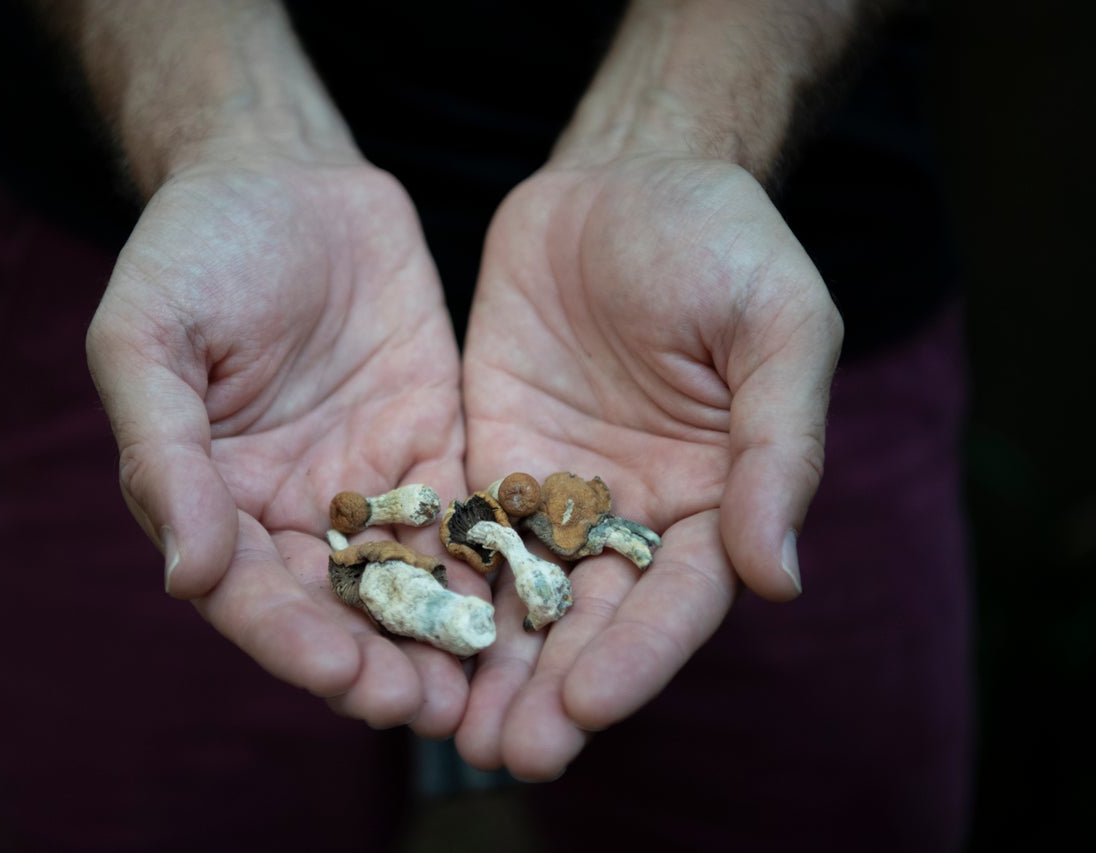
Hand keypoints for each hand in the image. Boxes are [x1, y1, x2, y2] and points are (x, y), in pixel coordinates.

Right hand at [86, 158, 474, 734]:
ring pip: (407, 583)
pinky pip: (465, 518)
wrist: (285, 176)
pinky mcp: (435, 447)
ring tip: (489, 689)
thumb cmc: (195, 251)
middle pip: (336, 610)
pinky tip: (532, 606)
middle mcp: (294, 511)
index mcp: (217, 499)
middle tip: (431, 709)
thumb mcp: (149, 337)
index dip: (293, 642)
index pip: (253, 595)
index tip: (343, 677)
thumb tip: (186, 573)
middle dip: (379, 663)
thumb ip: (164, 451)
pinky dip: (492, 568)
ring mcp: (369, 484)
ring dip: (441, 639)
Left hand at [456, 157, 841, 777]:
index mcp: (716, 496)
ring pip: (525, 596)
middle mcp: (634, 513)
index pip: (680, 597)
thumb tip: (780, 578)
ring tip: (457, 732)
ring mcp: (557, 492)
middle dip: (556, 688)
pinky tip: (405, 638)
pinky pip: (463, 533)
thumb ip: (780, 448)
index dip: (640, 655)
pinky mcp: (491, 458)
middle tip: (511, 752)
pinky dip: (441, 589)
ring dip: (495, 666)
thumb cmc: (721, 241)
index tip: (590, 706)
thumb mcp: (775, 327)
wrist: (624, 177)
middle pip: (596, 619)